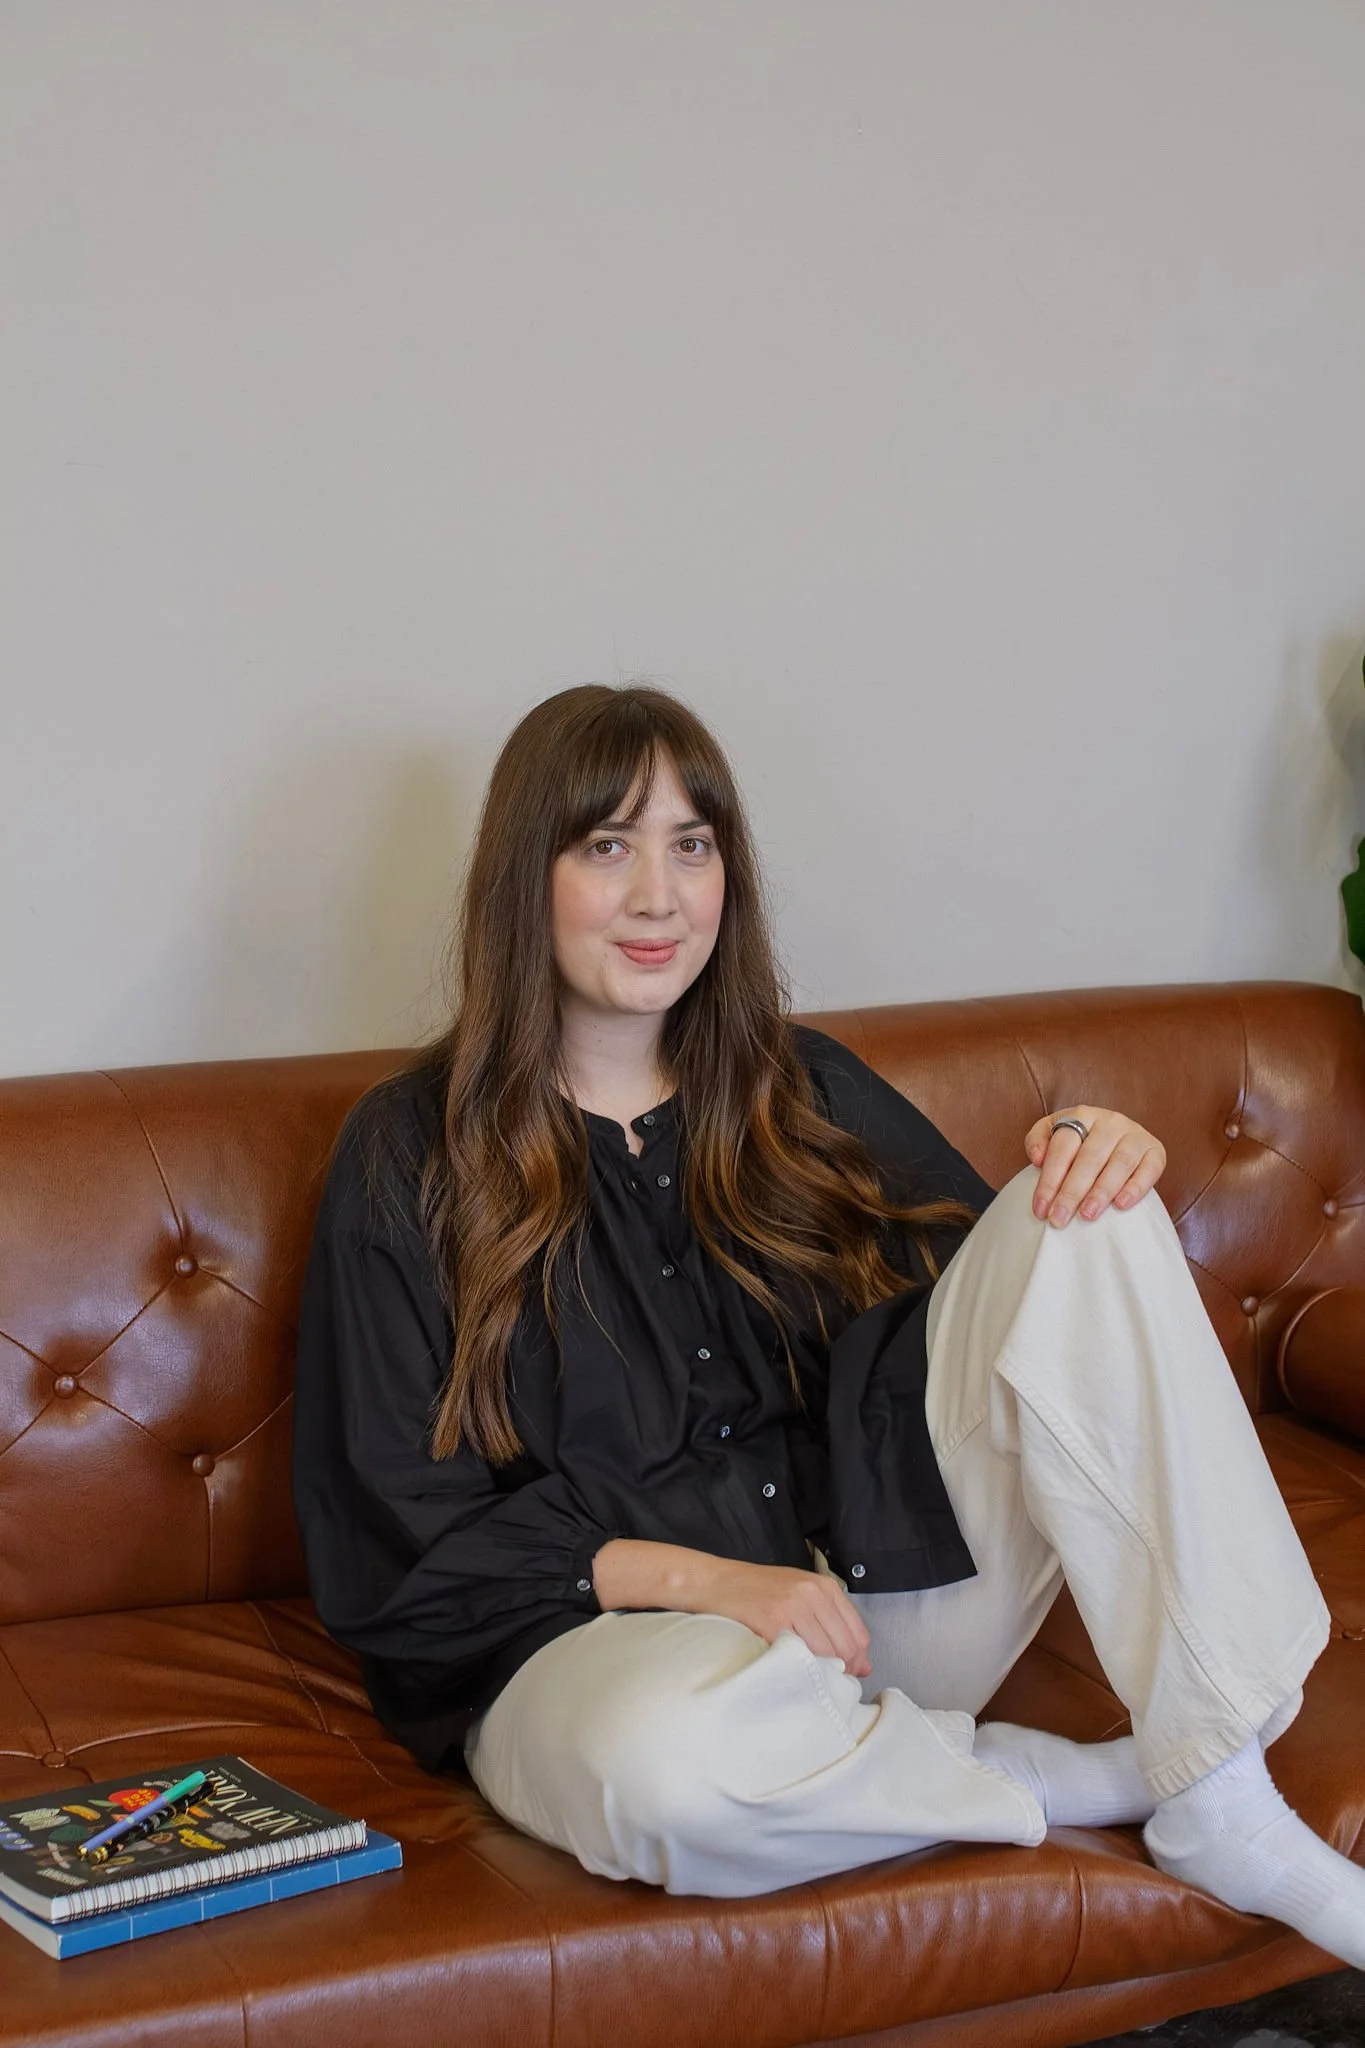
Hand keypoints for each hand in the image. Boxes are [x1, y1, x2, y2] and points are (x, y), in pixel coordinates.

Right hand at [694, 1557, 872, 1678]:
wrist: (718, 1582)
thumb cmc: (759, 1591)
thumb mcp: (801, 1595)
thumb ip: (833, 1625)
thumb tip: (864, 1667)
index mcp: (825, 1587)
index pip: (859, 1635)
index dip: (856, 1662)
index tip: (845, 1673)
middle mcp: (813, 1594)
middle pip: (847, 1648)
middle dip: (842, 1671)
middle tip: (825, 1682)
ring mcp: (792, 1607)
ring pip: (826, 1655)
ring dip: (821, 1673)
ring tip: (808, 1678)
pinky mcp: (772, 1622)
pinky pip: (799, 1656)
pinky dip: (800, 1670)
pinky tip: (791, 1671)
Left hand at [1024, 1105, 1165, 1227]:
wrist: (1119, 1138)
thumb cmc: (1081, 1142)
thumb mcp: (1054, 1132)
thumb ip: (1037, 1140)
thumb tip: (1037, 1159)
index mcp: (1082, 1115)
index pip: (1063, 1147)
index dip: (1049, 1179)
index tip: (1040, 1209)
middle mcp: (1111, 1122)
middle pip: (1089, 1157)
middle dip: (1071, 1191)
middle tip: (1059, 1218)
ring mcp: (1135, 1135)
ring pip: (1119, 1163)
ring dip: (1101, 1191)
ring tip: (1087, 1215)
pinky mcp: (1156, 1150)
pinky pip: (1149, 1169)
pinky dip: (1135, 1188)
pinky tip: (1121, 1205)